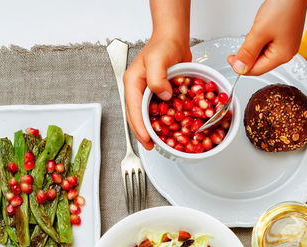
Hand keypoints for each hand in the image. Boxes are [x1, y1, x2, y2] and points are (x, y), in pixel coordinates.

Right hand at [124, 34, 191, 149]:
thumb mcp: (158, 59)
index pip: (133, 110)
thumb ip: (157, 78)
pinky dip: (166, 120)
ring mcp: (149, 92)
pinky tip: (173, 129)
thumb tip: (163, 96)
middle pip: (138, 116)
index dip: (139, 128)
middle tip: (153, 147)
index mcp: (133, 83)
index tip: (147, 141)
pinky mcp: (160, 93)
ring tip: (162, 142)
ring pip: (148, 115)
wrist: (173, 39)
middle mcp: (139, 90)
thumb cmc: (163, 45)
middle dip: (144, 133)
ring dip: (154, 129)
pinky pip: (160, 110)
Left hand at [227, 0, 306, 75]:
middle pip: (261, 63)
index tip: (231, 58)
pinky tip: (261, 30)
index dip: (241, 66)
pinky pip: (269, 45)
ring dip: (254, 46)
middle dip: (249, 55)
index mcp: (282, 56)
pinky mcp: (286, 37)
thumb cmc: (283, 8)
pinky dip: (261, 40)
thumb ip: (248, 52)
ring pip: (264, 53)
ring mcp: (287, 45)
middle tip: (241, 43)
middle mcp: (287, 53)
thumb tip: (240, 68)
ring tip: (256, 30)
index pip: (257, 70)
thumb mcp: (259, 32)